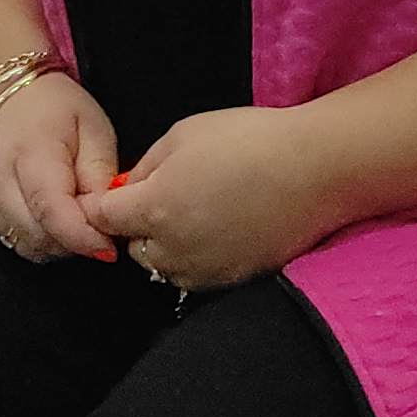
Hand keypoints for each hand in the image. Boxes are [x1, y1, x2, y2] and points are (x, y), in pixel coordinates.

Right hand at [0, 72, 126, 264]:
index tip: (107, 247)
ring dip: (55, 243)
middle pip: (38, 237)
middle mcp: (0, 178)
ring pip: (25, 244)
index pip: (53, 213)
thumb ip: (101, 177)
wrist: (10, 91)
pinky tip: (50, 218)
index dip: (83, 238)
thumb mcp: (95, 131)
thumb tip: (105, 219)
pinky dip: (36, 238)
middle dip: (73, 243)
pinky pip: (12, 238)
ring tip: (73, 218)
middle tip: (95, 226)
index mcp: (32, 154)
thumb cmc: (54, 107)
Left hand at [84, 107, 347, 293]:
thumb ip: (145, 167)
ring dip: (166, 246)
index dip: (103, 204)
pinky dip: (197, 258)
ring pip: (163, 267)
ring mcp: (204, 270)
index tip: (116, 193)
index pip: (101, 219)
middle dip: (137, 227)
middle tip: (164, 197)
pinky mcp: (234, 280)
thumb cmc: (248, 141)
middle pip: (132, 248)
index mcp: (153, 209)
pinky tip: (220, 229)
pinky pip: (197, 276)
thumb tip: (126, 189)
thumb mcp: (182, 135)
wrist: (315, 170)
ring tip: (196, 213)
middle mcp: (173, 249)